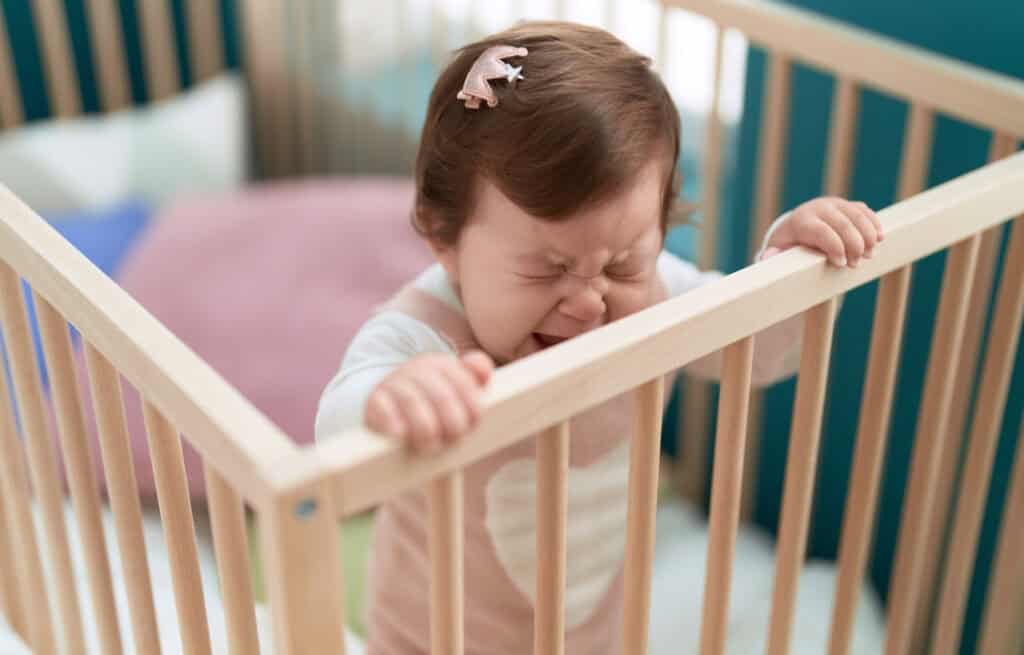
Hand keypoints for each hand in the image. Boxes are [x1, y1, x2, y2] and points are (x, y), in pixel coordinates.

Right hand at [365, 350, 493, 451]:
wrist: (392, 411)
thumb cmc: (434, 407)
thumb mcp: (457, 390)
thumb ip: (476, 375)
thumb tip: (483, 372)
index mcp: (442, 365)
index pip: (463, 382)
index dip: (472, 408)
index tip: (472, 426)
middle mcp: (418, 370)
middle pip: (442, 396)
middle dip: (453, 423)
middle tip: (454, 440)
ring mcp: (394, 383)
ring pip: (413, 401)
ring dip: (425, 428)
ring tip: (430, 446)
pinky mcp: (374, 400)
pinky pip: (382, 407)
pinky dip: (391, 422)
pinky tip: (400, 435)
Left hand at [763, 197, 882, 267]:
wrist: (796, 227)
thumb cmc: (788, 245)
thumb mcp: (779, 251)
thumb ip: (774, 256)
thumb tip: (767, 256)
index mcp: (802, 220)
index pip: (822, 232)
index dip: (835, 248)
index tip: (841, 264)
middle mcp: (819, 208)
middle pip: (844, 224)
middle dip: (854, 245)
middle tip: (856, 264)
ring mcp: (836, 204)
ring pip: (858, 216)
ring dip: (868, 236)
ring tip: (870, 255)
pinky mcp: (848, 205)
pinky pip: (864, 212)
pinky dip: (874, 224)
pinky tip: (880, 239)